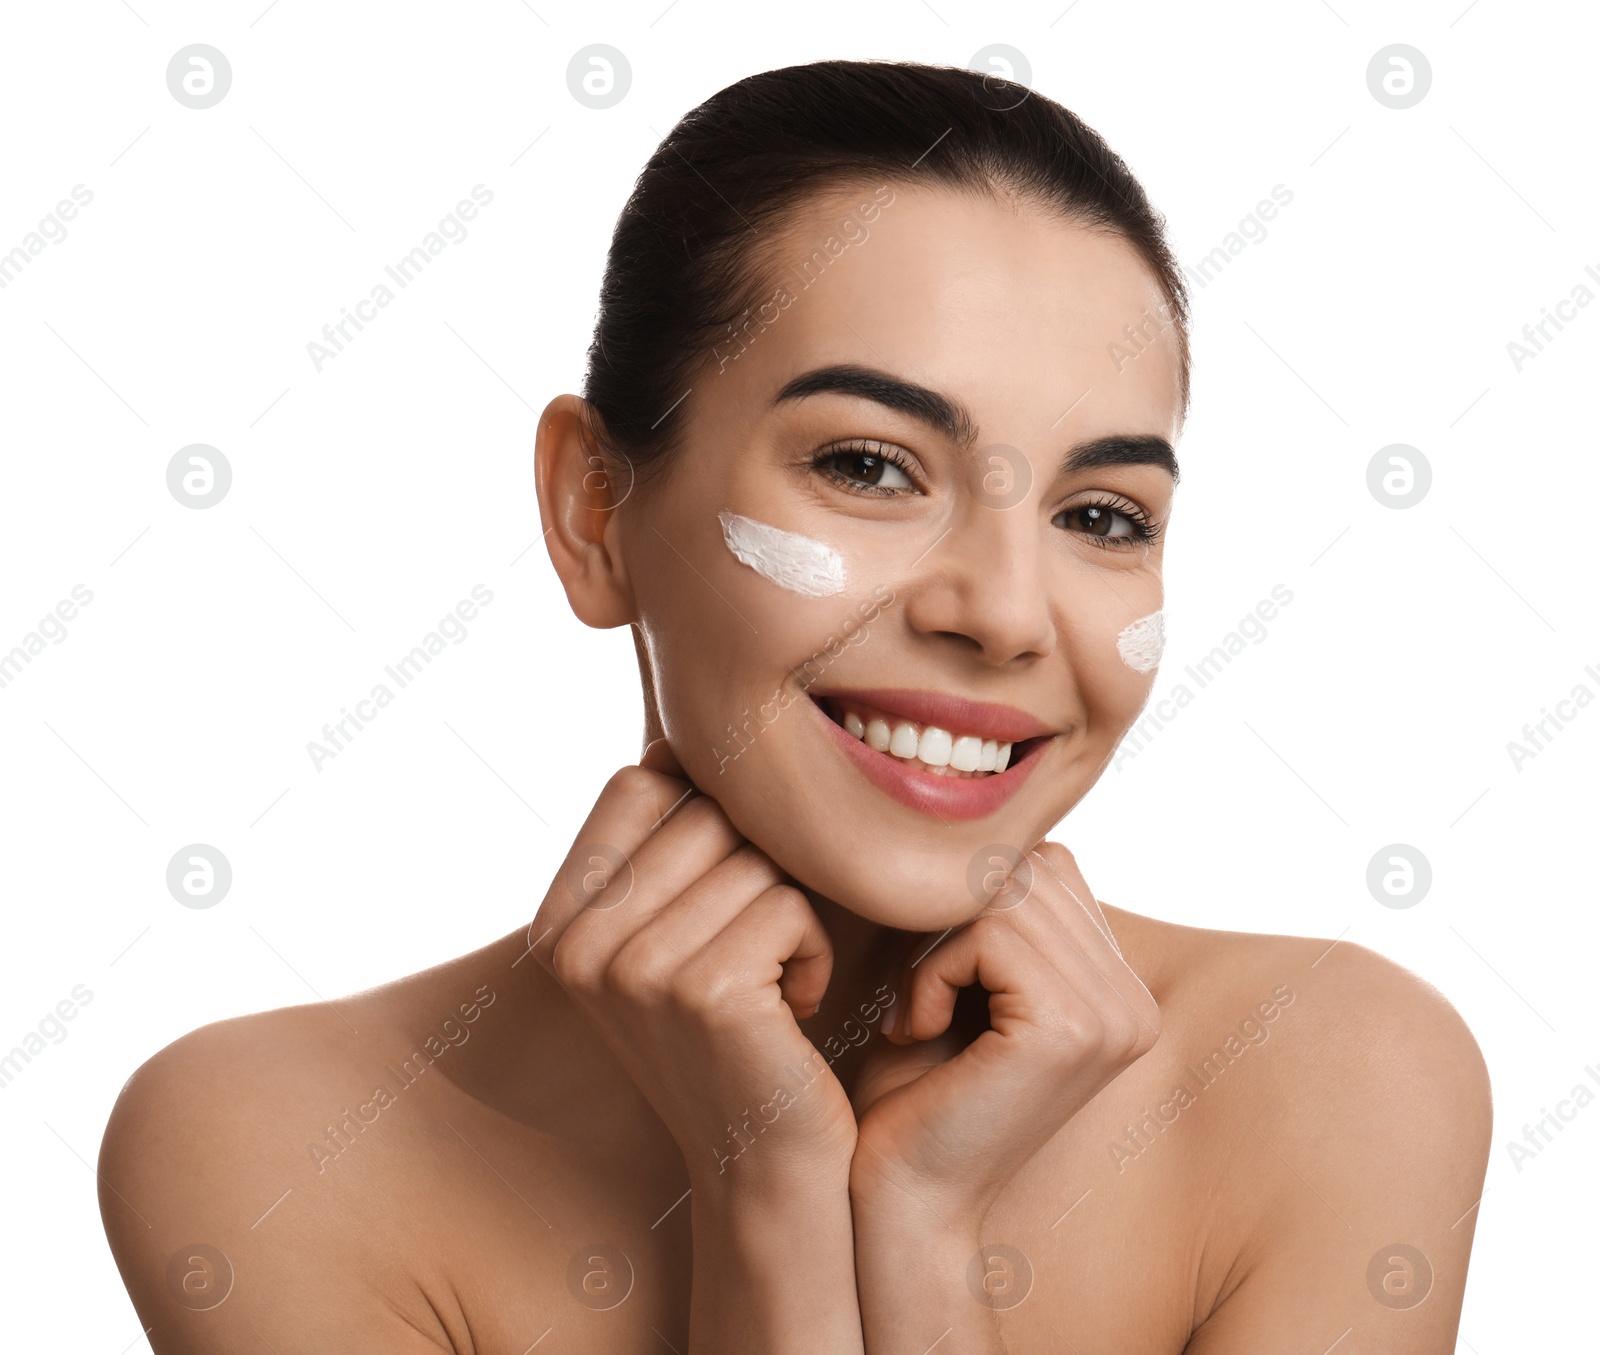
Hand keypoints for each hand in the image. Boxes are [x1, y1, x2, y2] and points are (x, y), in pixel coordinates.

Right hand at [529, 741, 859, 1194]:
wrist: (768, 1165)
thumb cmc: (742, 1032)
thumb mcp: (676, 932)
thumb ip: (664, 844)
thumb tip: (671, 744)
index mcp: (557, 923)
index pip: (641, 783)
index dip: (707, 819)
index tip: (720, 902)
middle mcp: (577, 945)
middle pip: (706, 813)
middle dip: (758, 870)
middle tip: (755, 956)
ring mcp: (630, 969)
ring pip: (756, 856)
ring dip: (791, 914)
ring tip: (772, 984)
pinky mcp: (700, 992)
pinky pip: (789, 902)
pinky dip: (814, 951)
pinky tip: (793, 1009)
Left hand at [847, 842, 1159, 1225]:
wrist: (898, 1193)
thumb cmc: (912, 1085)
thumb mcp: (964, 976)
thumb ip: (994, 905)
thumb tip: (986, 814)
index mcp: (1122, 989)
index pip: (1048, 865)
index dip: (969, 900)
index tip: (929, 975)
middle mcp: (1135, 1003)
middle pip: (1030, 871)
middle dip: (950, 918)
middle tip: (913, 993)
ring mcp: (1116, 1016)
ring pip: (1004, 894)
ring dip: (933, 945)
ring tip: (916, 1011)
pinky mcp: (1072, 1029)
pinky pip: (987, 931)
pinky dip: (931, 970)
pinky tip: (916, 1028)